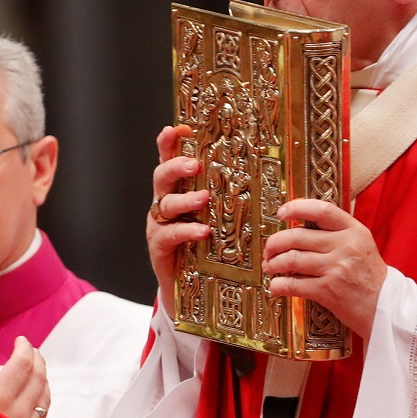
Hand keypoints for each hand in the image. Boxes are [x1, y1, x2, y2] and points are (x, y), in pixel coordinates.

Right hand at [0, 337, 49, 417]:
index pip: (20, 367)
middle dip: (37, 362)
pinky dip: (42, 409)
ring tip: (38, 373)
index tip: (21, 340)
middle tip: (33, 351)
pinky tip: (36, 408)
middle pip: (37, 382)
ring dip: (43, 384)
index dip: (24, 350)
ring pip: (45, 402)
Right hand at [147, 124, 209, 306]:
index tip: (178, 129)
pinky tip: (202, 231)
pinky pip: (169, 235)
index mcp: (176, 191)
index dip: (169, 144)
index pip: (168, 160)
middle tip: (193, 164)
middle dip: (175, 166)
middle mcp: (163, 204)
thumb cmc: (204, 247)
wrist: (187, 288)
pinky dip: (186, 232)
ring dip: (185, 199)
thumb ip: (225, 197)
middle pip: (161, 177)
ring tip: (203, 199)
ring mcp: (158, 226)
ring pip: (165, 204)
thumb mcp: (215, 218)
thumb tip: (258, 173)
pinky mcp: (159, 248)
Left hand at [262, 199, 386, 339]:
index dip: (297, 208)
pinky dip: (278, 286)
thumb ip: (337, 233)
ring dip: (273, 264)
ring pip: (291, 259)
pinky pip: (292, 284)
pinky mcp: (327, 291)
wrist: (386, 308)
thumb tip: (300, 226)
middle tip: (269, 250)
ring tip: (270, 267)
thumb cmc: (369, 276)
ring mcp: (336, 268)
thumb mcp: (362, 245)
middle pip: (297, 236)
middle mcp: (345, 246)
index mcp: (354, 231)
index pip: (322, 210)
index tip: (282, 213)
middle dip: (275, 243)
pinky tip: (275, 287)